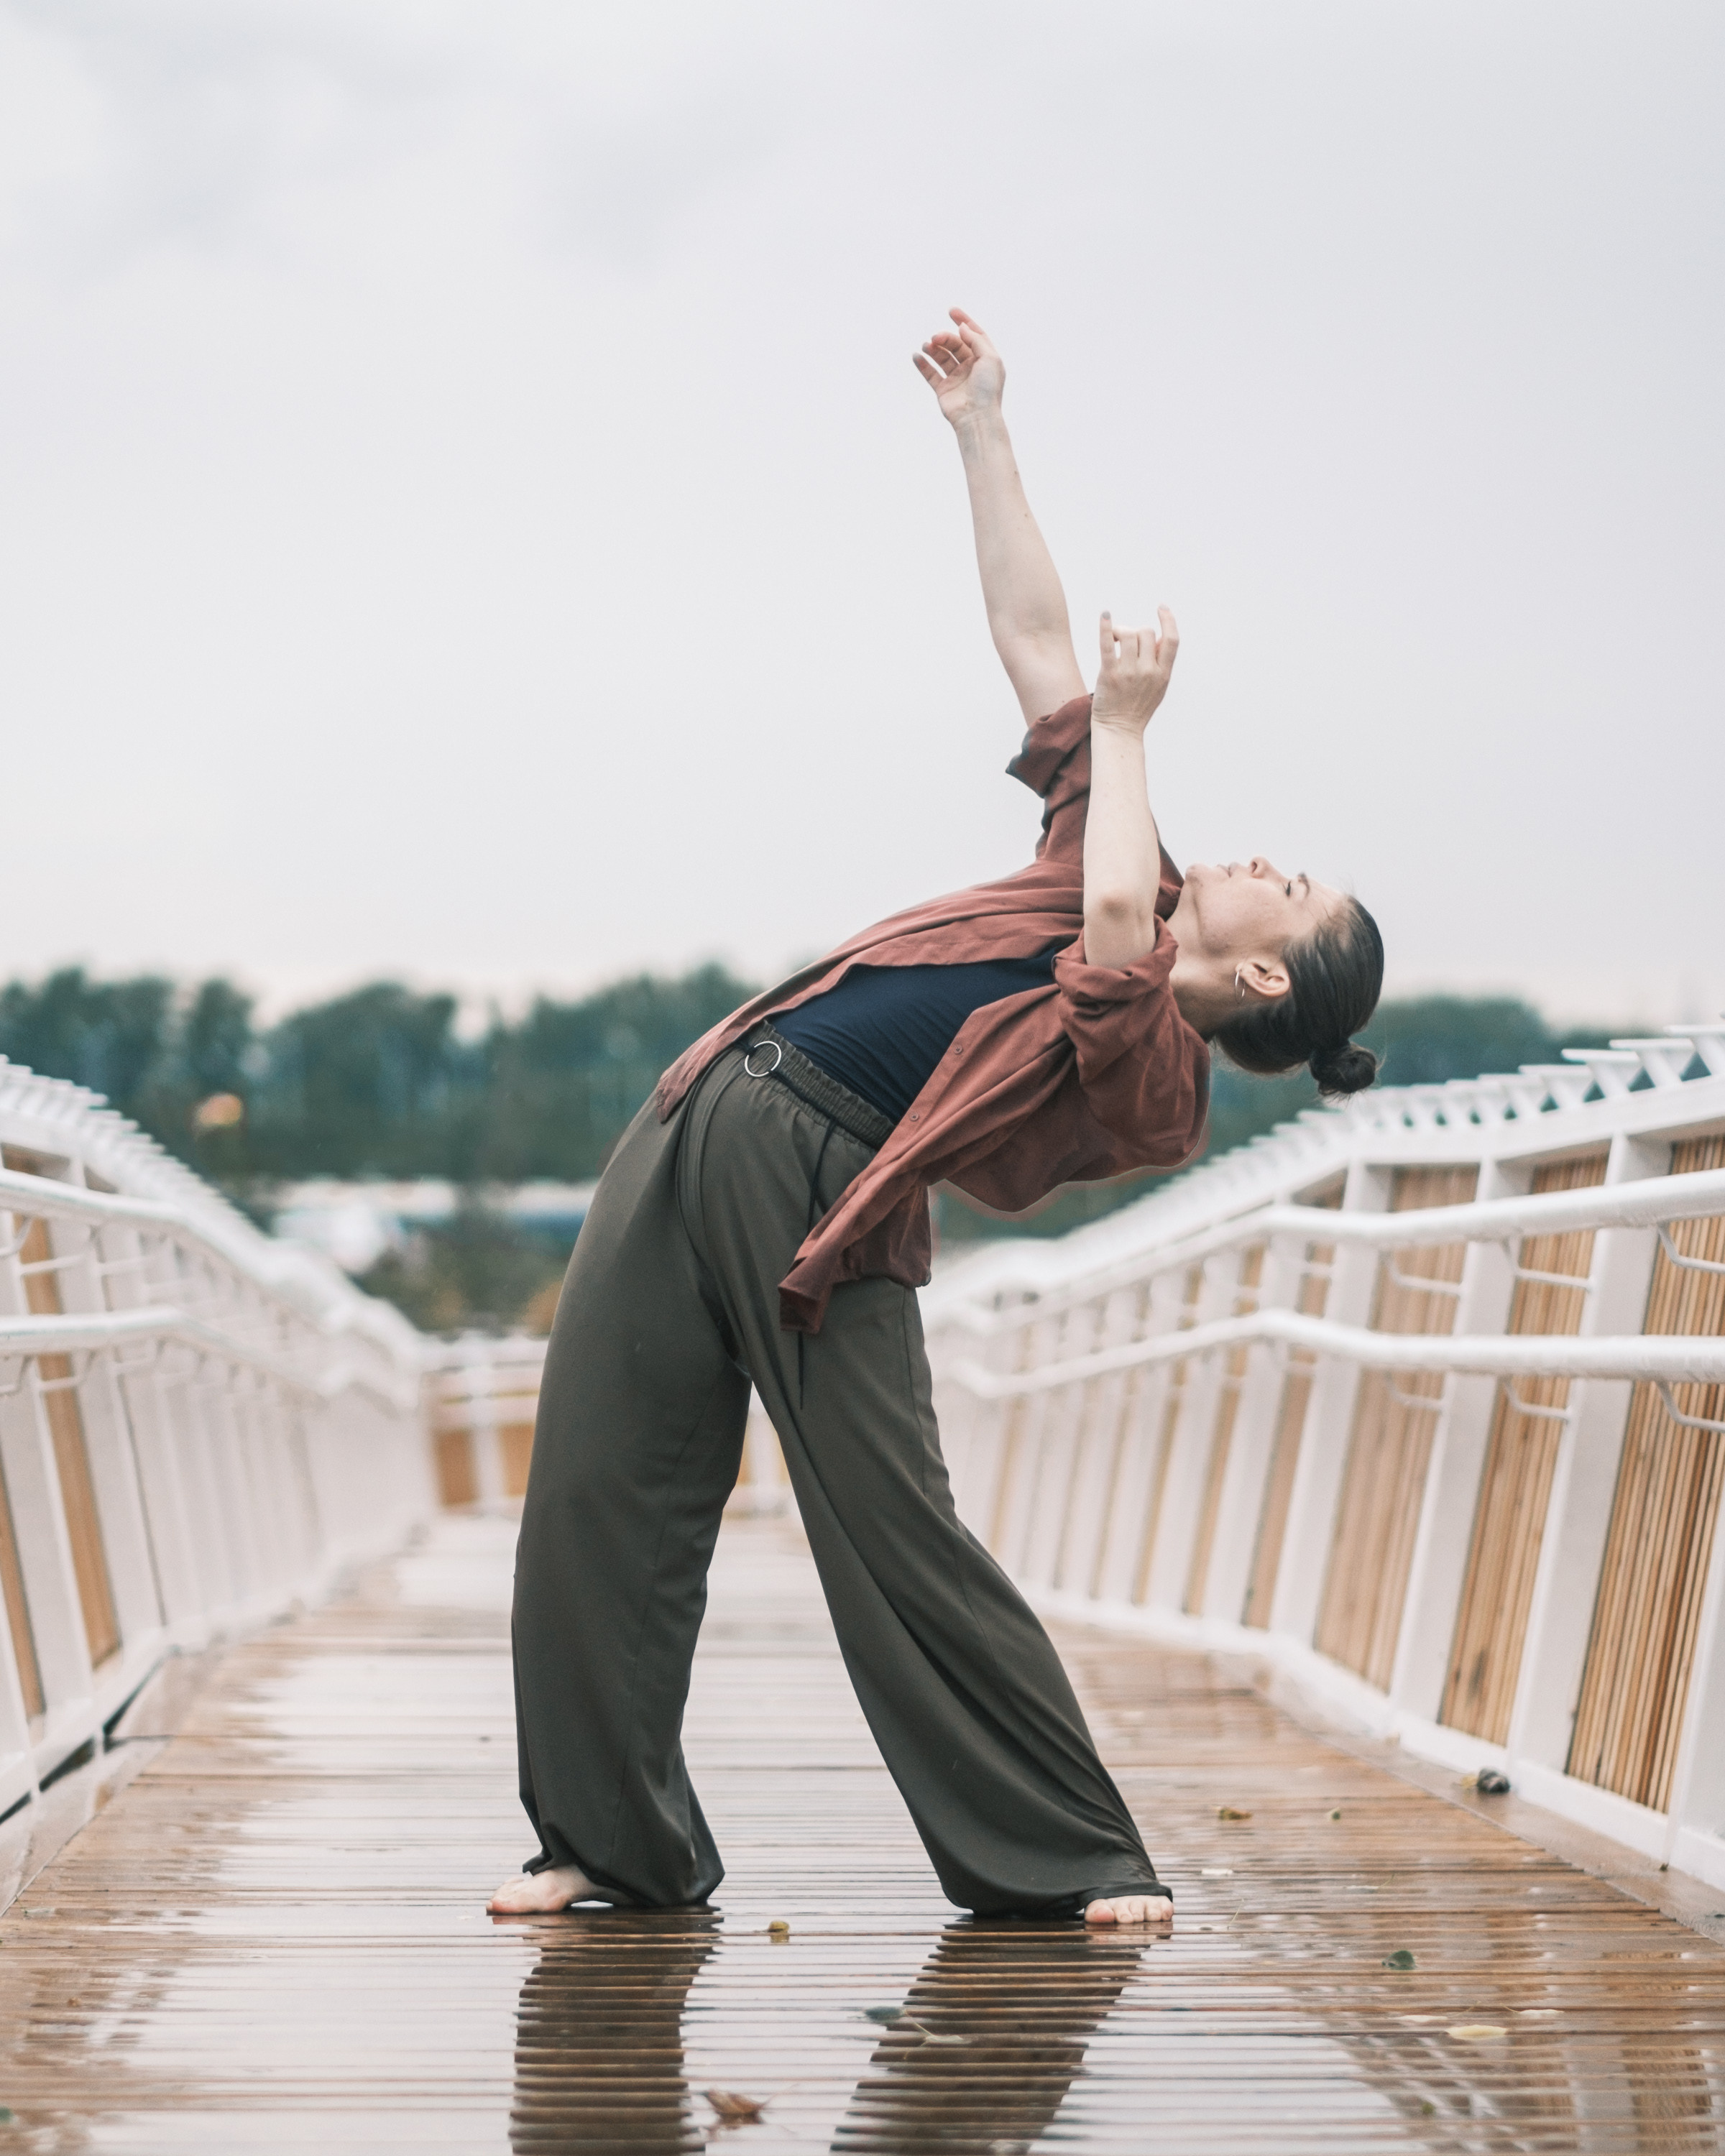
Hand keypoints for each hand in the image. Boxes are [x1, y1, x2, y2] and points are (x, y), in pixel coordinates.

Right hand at [912, 307, 1003, 425]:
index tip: (951, 311)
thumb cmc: (987, 389)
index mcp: (984, 359)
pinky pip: (931, 374)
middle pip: (955, 344)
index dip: (964, 321)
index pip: (973, 335)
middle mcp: (971, 368)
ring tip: (926, 345)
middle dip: (945, 338)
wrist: (976, 417)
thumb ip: (976, 340)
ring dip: (933, 349)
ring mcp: (957, 379)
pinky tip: (916, 355)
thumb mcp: (989, 358)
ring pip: (942, 357)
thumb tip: (962, 328)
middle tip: (936, 337)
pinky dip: (922, 364)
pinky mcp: (944, 390)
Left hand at [1091, 608, 1178, 734]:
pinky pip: (1107, 645)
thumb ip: (1161, 663)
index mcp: (1163, 674)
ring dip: (1121, 631)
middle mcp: (1148, 672)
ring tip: (1116, 639)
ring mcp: (1128, 673)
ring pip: (1129, 635)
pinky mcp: (1109, 675)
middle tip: (1127, 641)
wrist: (1119, 730)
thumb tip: (1159, 636)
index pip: (1172, 640)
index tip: (1162, 608)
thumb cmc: (1137, 707)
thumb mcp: (1158, 687)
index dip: (1168, 620)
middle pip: (1146, 632)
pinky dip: (1106, 628)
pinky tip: (1105, 616)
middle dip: (1137, 631)